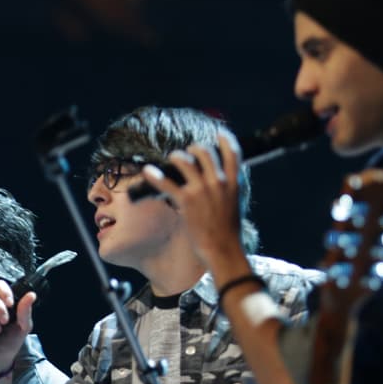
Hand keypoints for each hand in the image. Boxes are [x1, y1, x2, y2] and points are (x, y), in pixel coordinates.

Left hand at [142, 130, 248, 276]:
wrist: (223, 250)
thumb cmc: (228, 234)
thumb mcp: (235, 207)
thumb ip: (229, 192)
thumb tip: (222, 185)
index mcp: (233, 183)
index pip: (233, 153)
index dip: (226, 140)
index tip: (219, 133)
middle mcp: (218, 182)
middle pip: (205, 152)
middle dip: (195, 148)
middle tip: (188, 152)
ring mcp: (202, 190)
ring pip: (185, 160)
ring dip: (176, 156)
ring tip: (172, 158)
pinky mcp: (186, 201)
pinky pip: (167, 182)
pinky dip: (155, 175)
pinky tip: (147, 171)